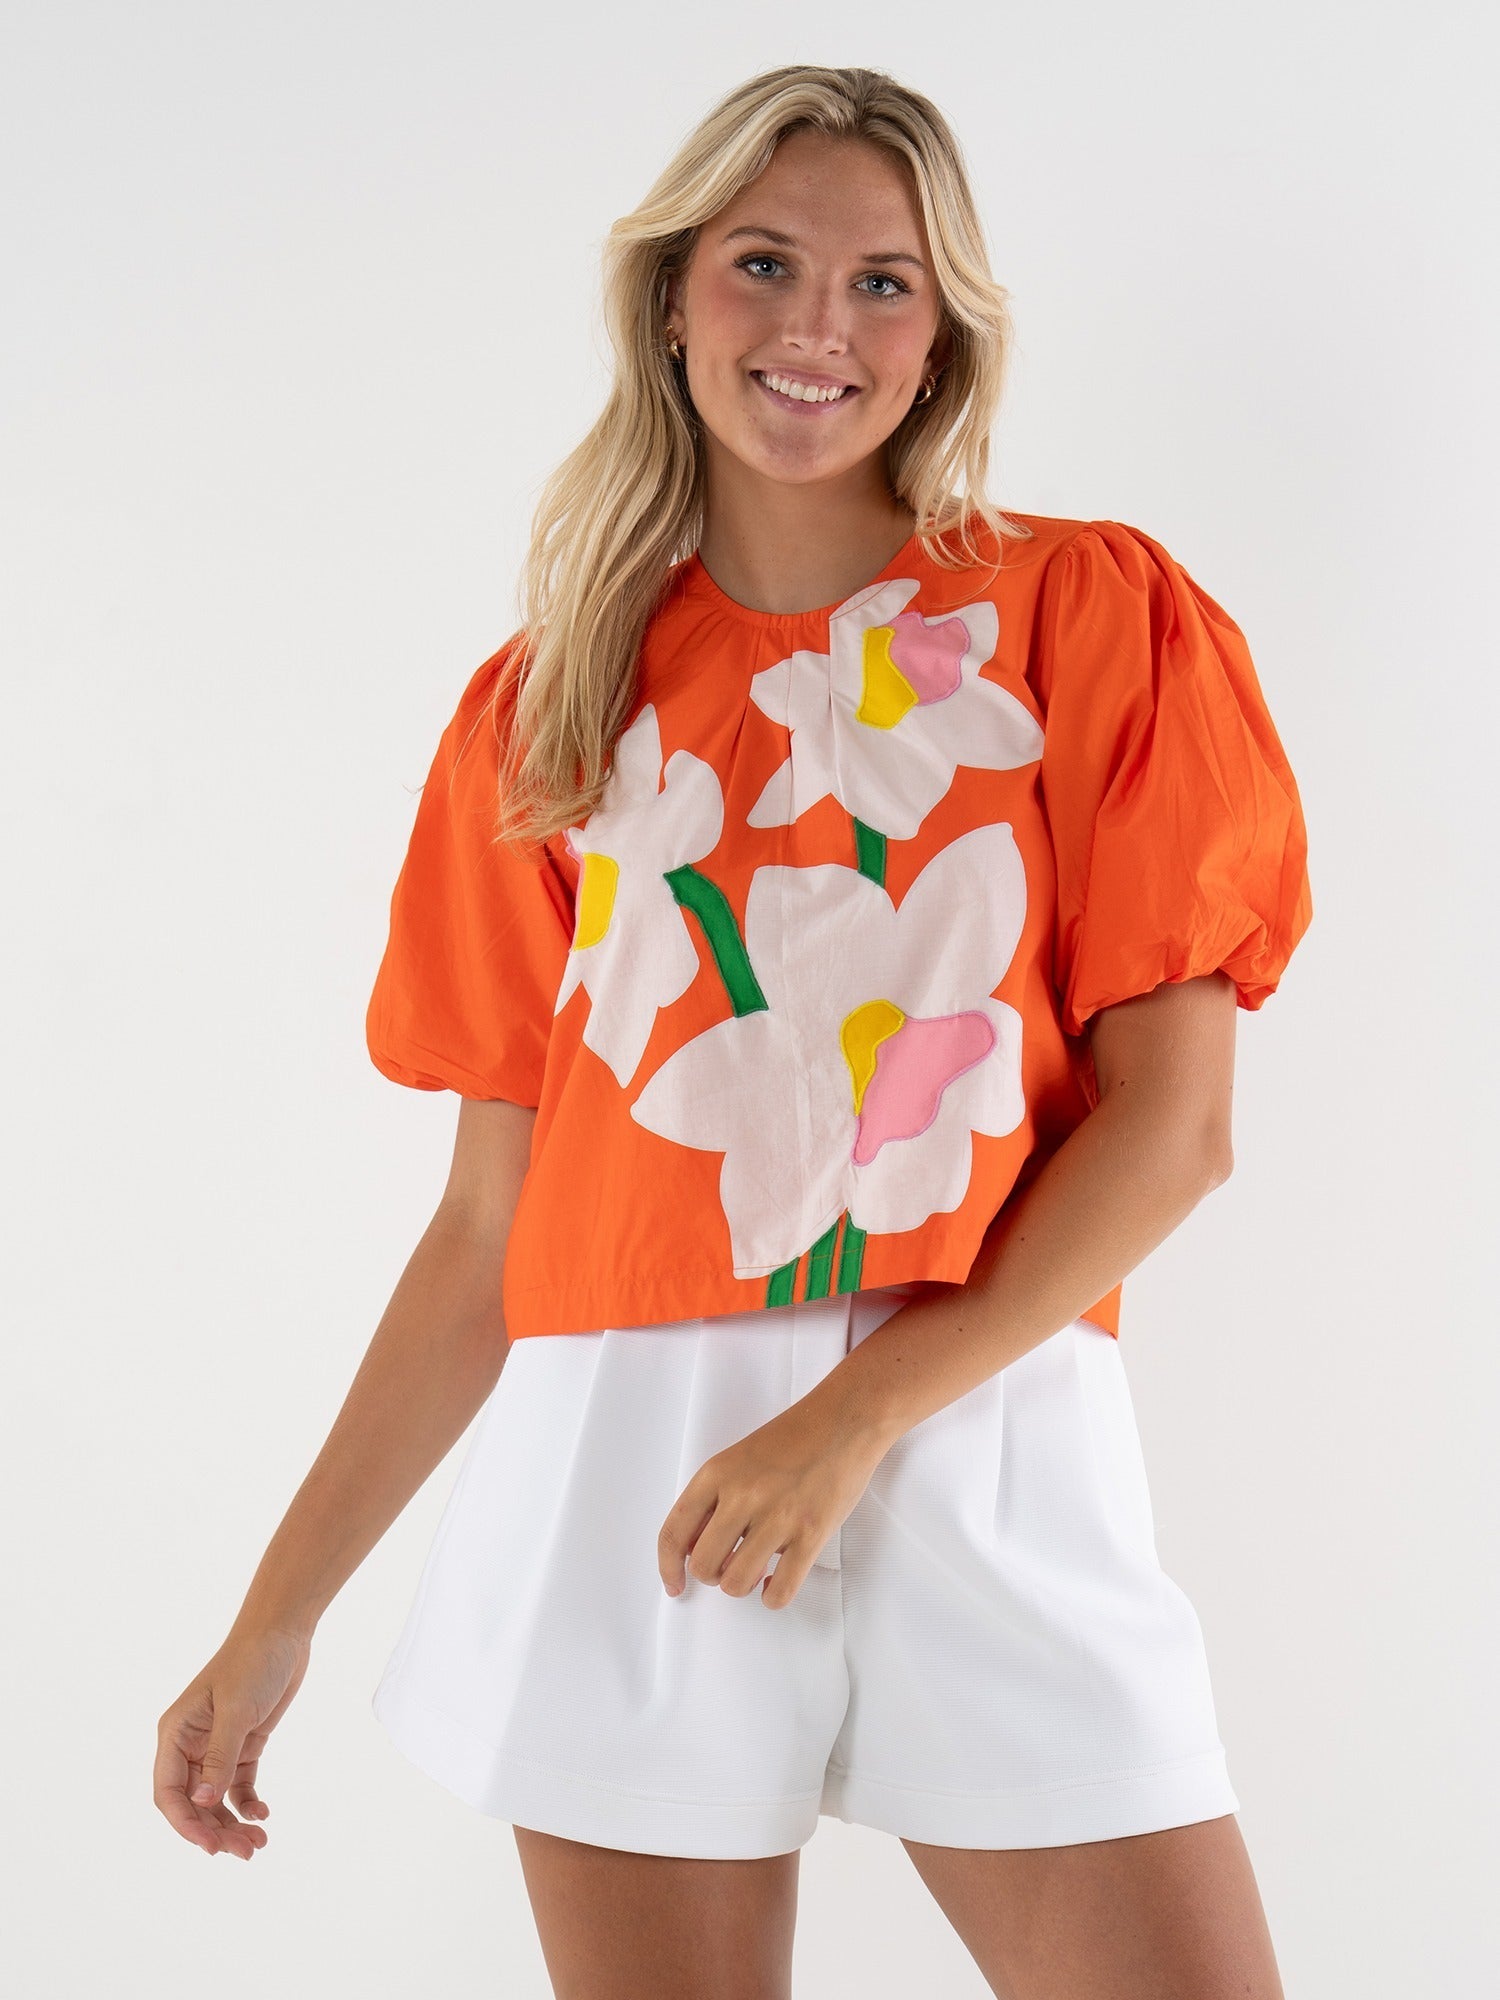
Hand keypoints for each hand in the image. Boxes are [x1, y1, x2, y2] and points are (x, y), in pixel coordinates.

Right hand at [154, 1623, 311, 1858]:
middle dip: (215, 1830)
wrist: (282, 1633)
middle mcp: (191, 1745)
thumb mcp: (236, 1710)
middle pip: (194, 1803)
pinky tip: (263, 1815)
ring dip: (232, 1824)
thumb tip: (203, 1803)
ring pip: (216, 1800)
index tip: (210, 1847)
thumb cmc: (252, 1663)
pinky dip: (248, 1804)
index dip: (185, 1824)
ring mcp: (217, 1747)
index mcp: (175, 1734)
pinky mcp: (243, 1745)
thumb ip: (219, 1758)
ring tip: (259, 1843)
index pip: (168, 1792)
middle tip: (244, 1852)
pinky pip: (238, 1786)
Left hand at [657, 1390, 886, 1609]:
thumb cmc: (793, 1438)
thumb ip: (714, 1499)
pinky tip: (775, 1582)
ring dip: (741, 1585)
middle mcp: (743, 1496)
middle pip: (703, 1565)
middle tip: (727, 1565)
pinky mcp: (811, 1534)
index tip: (675, 1584)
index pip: (674, 1533)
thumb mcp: (738, 1458)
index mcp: (717, 1474)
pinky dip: (772, 1597)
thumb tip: (695, 1548)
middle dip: (712, 1574)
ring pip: (736, 1582)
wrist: (844, 1420)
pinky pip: (780, 1591)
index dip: (668, 1567)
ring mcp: (778, 1517)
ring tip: (755, 1570)